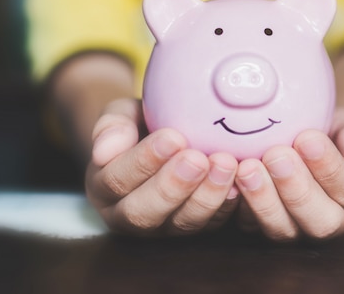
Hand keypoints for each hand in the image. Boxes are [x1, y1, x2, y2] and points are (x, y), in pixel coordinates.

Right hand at [85, 98, 239, 235]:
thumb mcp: (121, 114)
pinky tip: (240, 183)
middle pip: (144, 214)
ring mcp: (164, 227)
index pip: (116, 181)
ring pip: (182, 224)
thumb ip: (112, 126)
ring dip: (206, 196)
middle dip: (173, 187)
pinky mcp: (196, 229)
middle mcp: (129, 217)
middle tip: (197, 158)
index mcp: (104, 188)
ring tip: (225, 164)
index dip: (143, 161)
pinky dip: (227, 206)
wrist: (165, 138)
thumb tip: (104, 151)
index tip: (172, 137)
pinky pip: (212, 225)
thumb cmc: (141, 124)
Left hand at [234, 106, 343, 240]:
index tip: (307, 139)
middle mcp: (331, 220)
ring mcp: (296, 228)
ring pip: (283, 229)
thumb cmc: (327, 130)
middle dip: (297, 189)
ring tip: (249, 168)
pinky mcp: (263, 228)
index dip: (330, 167)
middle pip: (320, 221)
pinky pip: (250, 227)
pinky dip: (238, 206)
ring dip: (264, 200)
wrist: (301, 137)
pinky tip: (230, 181)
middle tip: (276, 155)